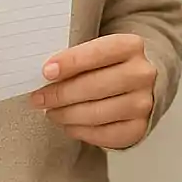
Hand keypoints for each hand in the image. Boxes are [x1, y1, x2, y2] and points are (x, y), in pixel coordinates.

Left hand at [31, 34, 155, 149]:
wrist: (138, 83)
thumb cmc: (109, 65)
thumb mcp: (98, 50)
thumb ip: (78, 57)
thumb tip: (47, 74)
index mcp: (132, 46)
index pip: (99, 52)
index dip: (71, 62)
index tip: (46, 72)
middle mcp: (142, 74)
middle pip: (95, 86)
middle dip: (61, 94)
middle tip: (38, 98)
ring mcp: (143, 103)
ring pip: (97, 113)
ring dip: (67, 115)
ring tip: (51, 112)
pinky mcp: (138, 128)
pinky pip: (103, 135)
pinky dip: (80, 131)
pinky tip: (68, 125)